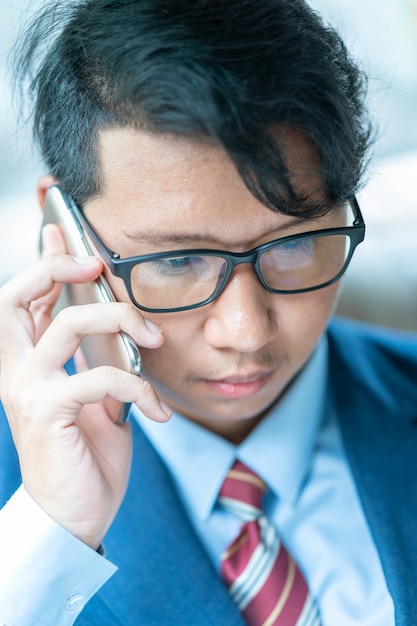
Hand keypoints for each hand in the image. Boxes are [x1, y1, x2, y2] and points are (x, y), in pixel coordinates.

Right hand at [0, 224, 170, 548]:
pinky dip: (138, 387)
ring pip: (67, 324)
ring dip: (121, 321)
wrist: (76, 514)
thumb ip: (98, 357)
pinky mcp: (47, 413)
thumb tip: (118, 323)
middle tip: (97, 268)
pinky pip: (99, 376)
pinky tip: (157, 412)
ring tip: (154, 340)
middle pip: (15, 295)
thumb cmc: (87, 453)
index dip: (43, 262)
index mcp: (26, 362)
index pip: (21, 298)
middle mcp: (15, 370)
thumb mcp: (98, 396)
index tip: (68, 235)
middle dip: (58, 268)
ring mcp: (26, 390)